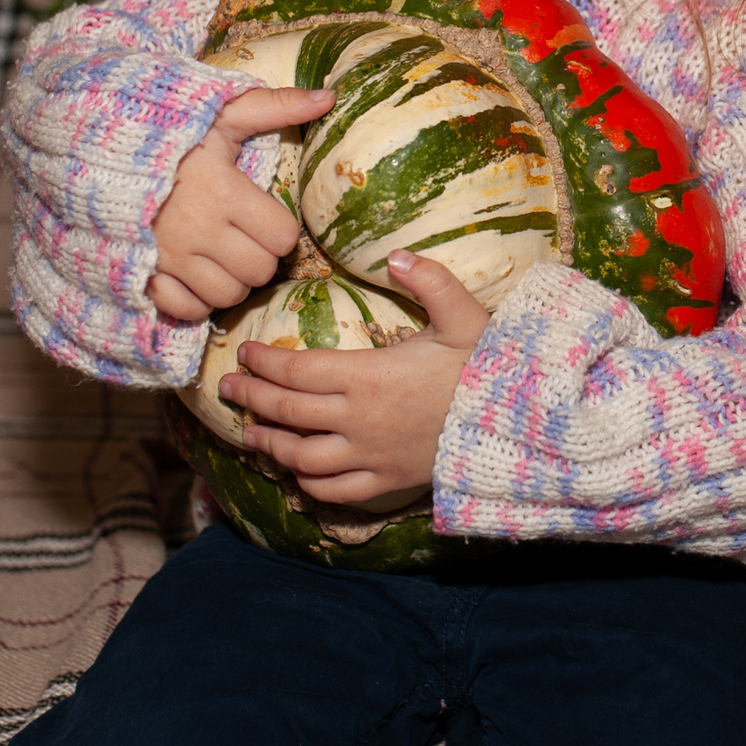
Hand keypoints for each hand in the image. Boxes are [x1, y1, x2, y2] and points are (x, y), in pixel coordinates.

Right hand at [145, 85, 330, 322]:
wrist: (99, 148)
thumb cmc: (169, 131)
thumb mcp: (222, 114)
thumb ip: (275, 107)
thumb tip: (329, 98)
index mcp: (224, 192)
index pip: (282, 238)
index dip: (280, 229)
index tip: (263, 215)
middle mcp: (199, 231)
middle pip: (259, 272)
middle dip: (260, 257)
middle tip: (244, 235)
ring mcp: (170, 258)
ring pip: (228, 296)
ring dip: (232, 280)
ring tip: (221, 254)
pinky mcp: (145, 276)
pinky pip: (189, 310)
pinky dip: (198, 299)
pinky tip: (196, 274)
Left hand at [219, 250, 489, 503]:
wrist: (518, 427)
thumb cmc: (487, 369)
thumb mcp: (464, 316)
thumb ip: (430, 281)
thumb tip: (397, 254)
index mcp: (368, 376)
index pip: (298, 370)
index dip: (265, 362)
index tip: (244, 353)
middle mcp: (359, 419)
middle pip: (288, 412)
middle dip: (252, 398)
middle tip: (228, 387)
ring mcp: (370, 455)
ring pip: (302, 457)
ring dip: (271, 445)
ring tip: (250, 433)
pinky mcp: (386, 482)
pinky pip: (335, 491)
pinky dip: (309, 484)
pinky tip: (297, 474)